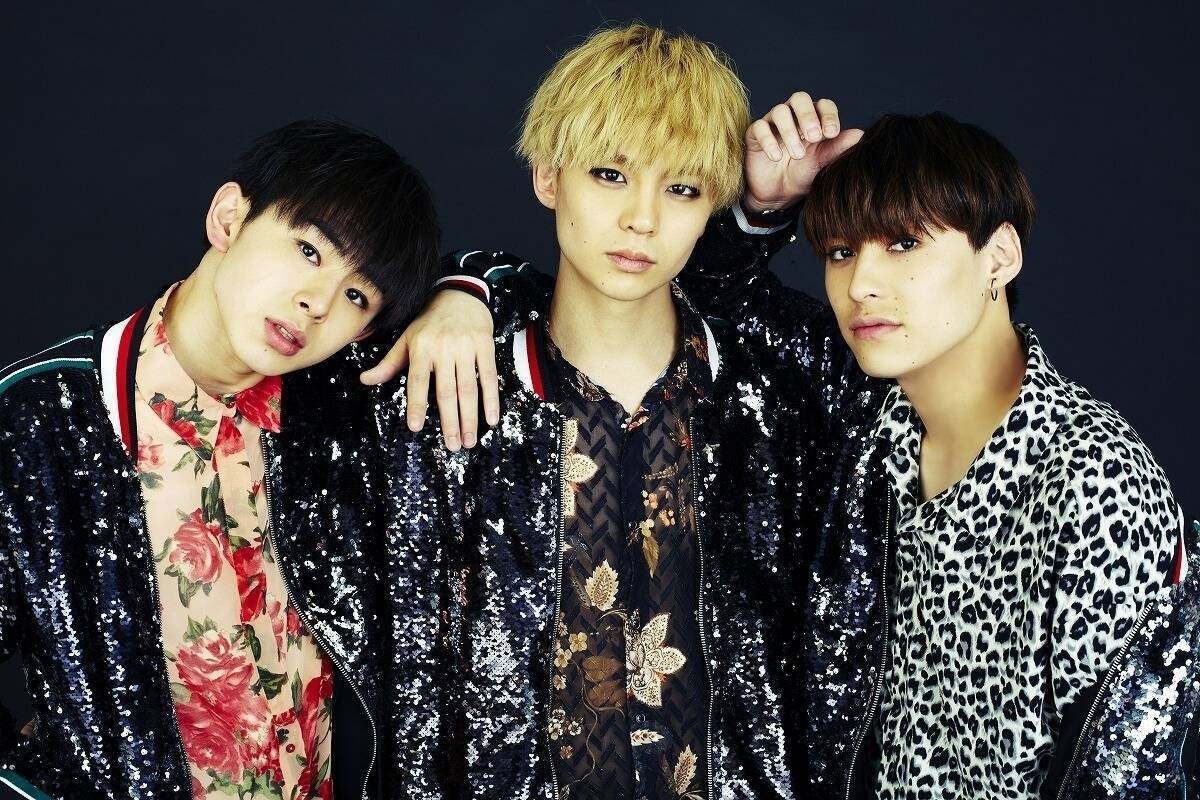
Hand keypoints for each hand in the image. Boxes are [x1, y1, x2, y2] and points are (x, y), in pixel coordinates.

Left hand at [359, 291, 498, 450]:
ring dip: (470, 417)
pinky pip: (489, 376)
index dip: (417, 405)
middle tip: (452, 446)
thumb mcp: (407, 339)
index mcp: (421, 347)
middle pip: (446, 391)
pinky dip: (491, 399)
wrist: (459, 294)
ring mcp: (466, 346)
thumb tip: (364, 380)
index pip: (417, 381)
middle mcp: (443, 347)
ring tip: (469, 440)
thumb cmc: (429, 322)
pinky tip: (491, 419)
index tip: (416, 428)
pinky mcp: (485, 345)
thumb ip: (389, 363)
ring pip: (468, 387)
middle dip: (450, 421)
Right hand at [743, 91, 862, 211]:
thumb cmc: (801, 175)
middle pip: (799, 98)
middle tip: (814, 136)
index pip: (823, 105)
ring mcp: (773, 124)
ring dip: (790, 131)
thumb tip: (860, 134)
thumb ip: (837, 148)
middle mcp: (793, 117)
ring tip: (797, 154)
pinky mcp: (755, 135)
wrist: (778, 195)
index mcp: (813, 120)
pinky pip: (759, 127)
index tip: (831, 133)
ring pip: (779, 111)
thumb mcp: (822, 163)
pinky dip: (768, 140)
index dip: (828, 115)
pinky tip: (776, 157)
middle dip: (808, 115)